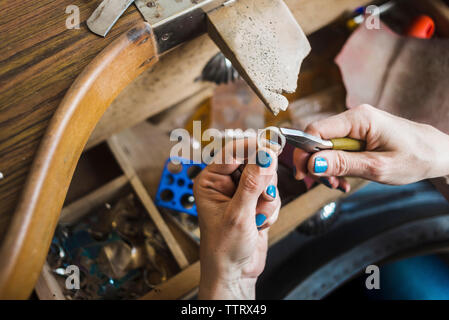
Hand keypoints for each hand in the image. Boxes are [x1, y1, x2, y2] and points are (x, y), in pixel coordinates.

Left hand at [193, 140, 279, 298]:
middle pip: (254, 162)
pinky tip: (259, 224)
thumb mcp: (238, 215)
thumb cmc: (224, 248)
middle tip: (261, 199)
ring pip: (267, 178)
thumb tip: (265, 156)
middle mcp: (225, 182)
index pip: (233, 152)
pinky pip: (272, 193)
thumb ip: (252, 184)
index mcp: (211, 180)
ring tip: (256, 218)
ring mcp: (241, 192)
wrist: (234, 272)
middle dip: (262, 184)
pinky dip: (270, 209)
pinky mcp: (254, 201)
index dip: (253, 148)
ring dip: (267, 200)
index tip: (272, 147)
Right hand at [293, 104, 448, 188]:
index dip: (304, 153)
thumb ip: (343, 164)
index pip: (316, 131)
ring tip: (340, 185)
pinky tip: (345, 179)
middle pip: (318, 139)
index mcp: (359, 119)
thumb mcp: (378, 167)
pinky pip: (337, 148)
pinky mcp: (358, 134)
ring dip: (327, 168)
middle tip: (327, 185)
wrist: (438, 153)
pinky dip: (337, 165)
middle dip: (316, 164)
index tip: (302, 175)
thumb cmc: (416, 157)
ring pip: (326, 146)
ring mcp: (356, 125)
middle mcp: (354, 117)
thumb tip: (311, 164)